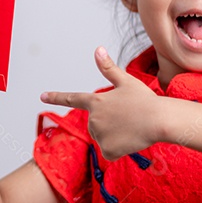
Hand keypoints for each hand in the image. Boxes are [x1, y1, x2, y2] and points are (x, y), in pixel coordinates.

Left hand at [40, 46, 161, 161]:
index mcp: (96, 101)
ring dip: (116, 137)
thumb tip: (97, 49)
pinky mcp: (107, 150)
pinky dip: (119, 150)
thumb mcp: (127, 82)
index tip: (41, 96)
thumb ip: (109, 69)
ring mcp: (99, 135)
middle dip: (111, 125)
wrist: (160, 120)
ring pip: (104, 139)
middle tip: (129, 119)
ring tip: (132, 128)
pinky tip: (130, 141)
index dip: (56, 97)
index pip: (72, 98)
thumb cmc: (146, 100)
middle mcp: (93, 118)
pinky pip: (110, 153)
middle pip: (96, 125)